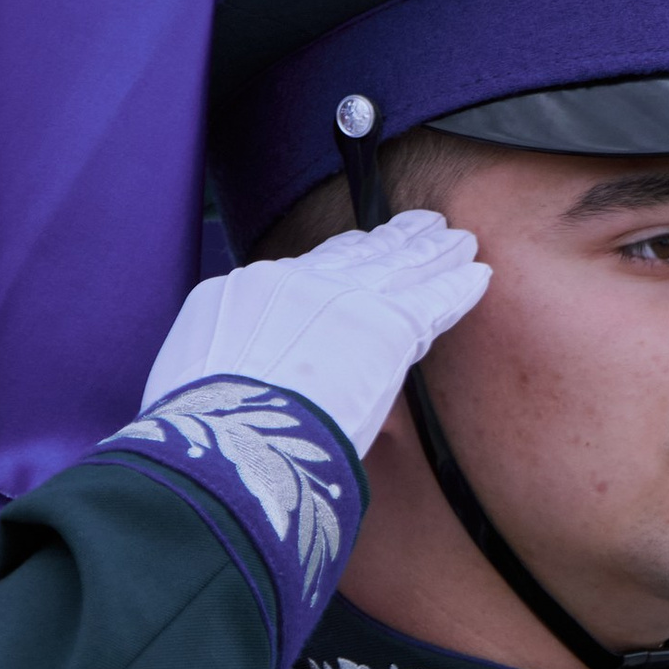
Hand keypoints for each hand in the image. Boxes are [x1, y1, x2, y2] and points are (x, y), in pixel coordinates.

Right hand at [141, 213, 487, 456]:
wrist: (228, 443)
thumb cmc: (202, 437)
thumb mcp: (191, 384)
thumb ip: (225, 369)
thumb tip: (237, 390)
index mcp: (242, 294)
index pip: (304, 270)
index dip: (344, 256)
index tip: (364, 246)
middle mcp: (293, 283)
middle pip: (357, 254)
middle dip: (393, 239)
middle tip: (421, 225)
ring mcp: (343, 300)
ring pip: (401, 266)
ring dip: (433, 253)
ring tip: (458, 241)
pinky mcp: (388, 327)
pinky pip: (433, 299)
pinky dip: (457, 287)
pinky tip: (477, 275)